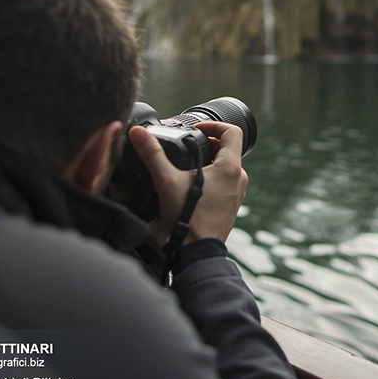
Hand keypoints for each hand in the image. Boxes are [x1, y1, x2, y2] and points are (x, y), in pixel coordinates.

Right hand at [128, 121, 247, 247]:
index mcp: (230, 168)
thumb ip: (153, 154)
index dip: (213, 125)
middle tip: (187, 147)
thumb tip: (138, 133)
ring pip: (226, 166)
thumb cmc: (188, 220)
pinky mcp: (232, 205)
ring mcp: (237, 193)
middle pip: (228, 149)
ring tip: (187, 167)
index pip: (232, 132)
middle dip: (207, 144)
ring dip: (209, 161)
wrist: (197, 253)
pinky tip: (192, 186)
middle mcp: (239, 178)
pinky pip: (225, 182)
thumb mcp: (166, 181)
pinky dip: (212, 177)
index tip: (196, 129)